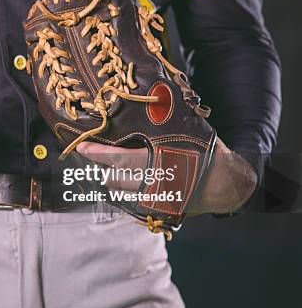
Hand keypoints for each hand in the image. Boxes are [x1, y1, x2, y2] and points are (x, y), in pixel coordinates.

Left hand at [76, 137, 257, 213]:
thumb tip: (144, 98)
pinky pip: (130, 200)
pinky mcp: (156, 210)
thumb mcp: (187, 129)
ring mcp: (154, 200)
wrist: (225, 184)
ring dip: (110, 178)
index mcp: (160, 162)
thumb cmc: (205, 150)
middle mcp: (154, 184)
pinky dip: (123, 189)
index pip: (119, 159)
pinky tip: (122, 177)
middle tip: (90, 155)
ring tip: (104, 166)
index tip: (81, 147)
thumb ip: (163, 120)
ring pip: (119, 191)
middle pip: (114, 178)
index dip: (97, 154)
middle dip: (100, 167)